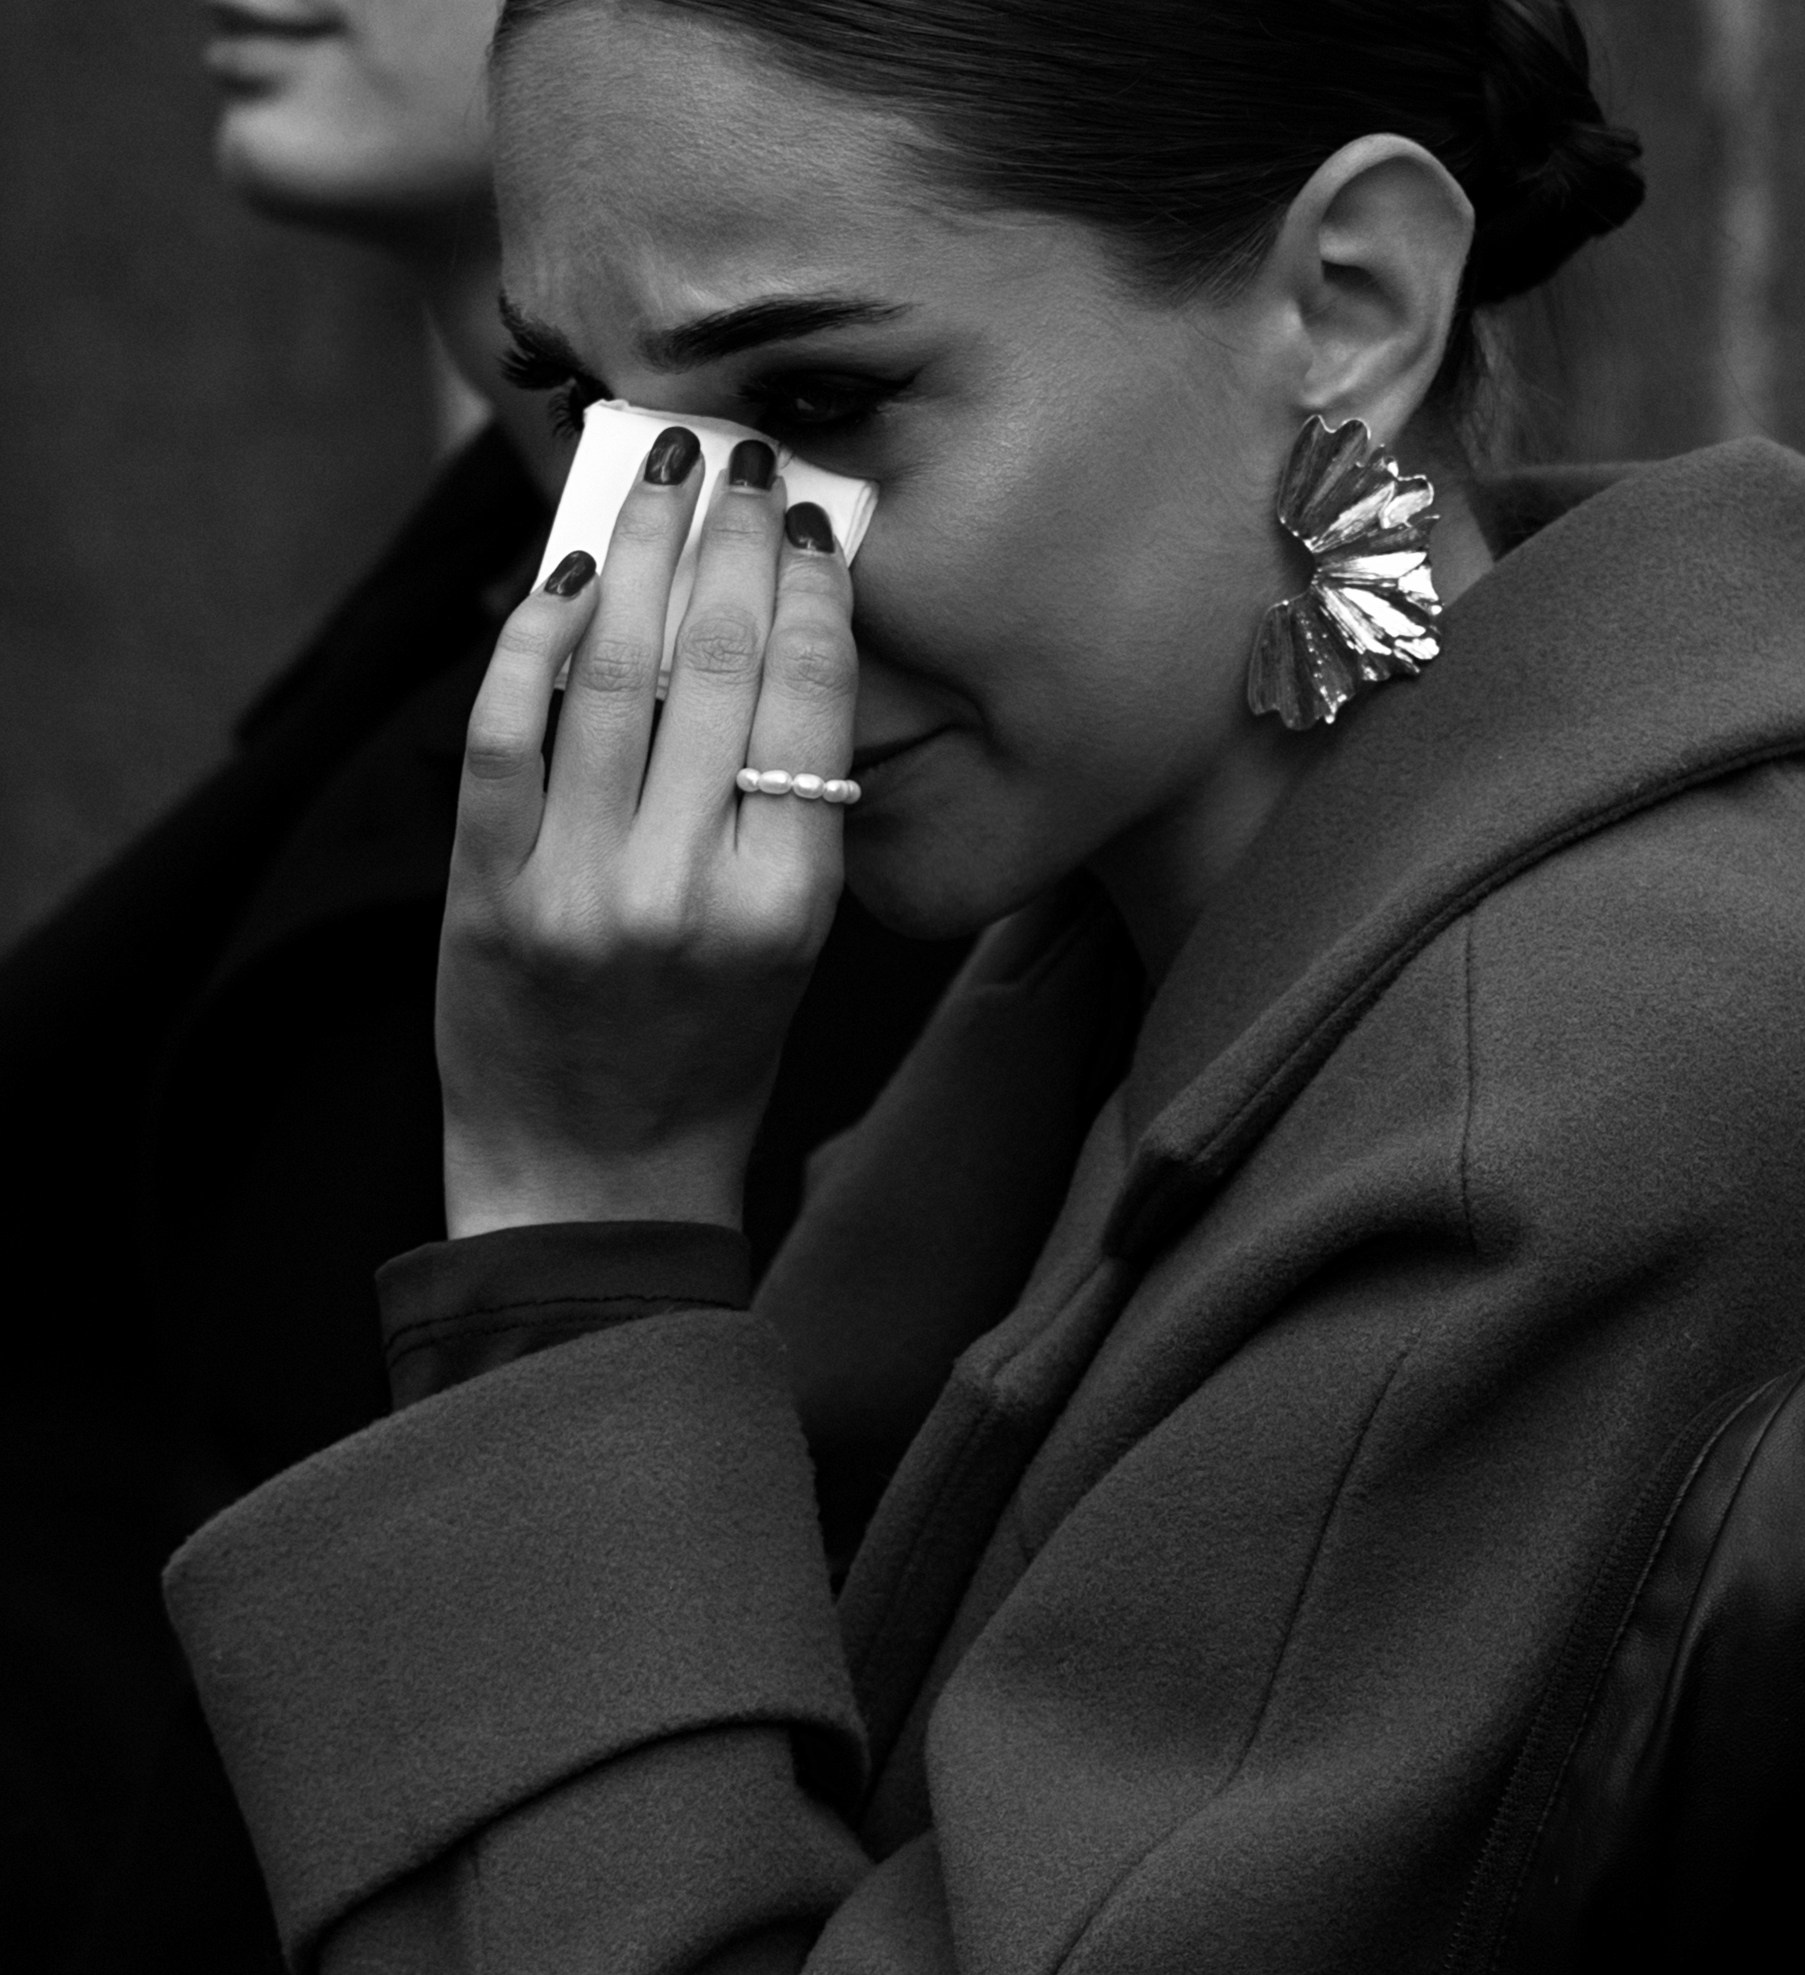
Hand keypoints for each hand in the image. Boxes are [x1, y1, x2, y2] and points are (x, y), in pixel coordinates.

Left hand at [436, 430, 857, 1236]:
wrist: (592, 1184)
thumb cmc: (705, 1059)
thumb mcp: (784, 946)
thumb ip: (784, 809)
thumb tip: (773, 632)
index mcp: (788, 904)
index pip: (809, 699)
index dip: (811, 587)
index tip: (809, 520)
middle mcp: (690, 888)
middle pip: (717, 659)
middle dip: (729, 535)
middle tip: (738, 458)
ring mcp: (582, 888)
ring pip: (614, 670)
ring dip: (635, 548)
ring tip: (653, 475)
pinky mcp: (490, 891)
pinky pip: (505, 730)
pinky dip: (529, 640)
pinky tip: (559, 578)